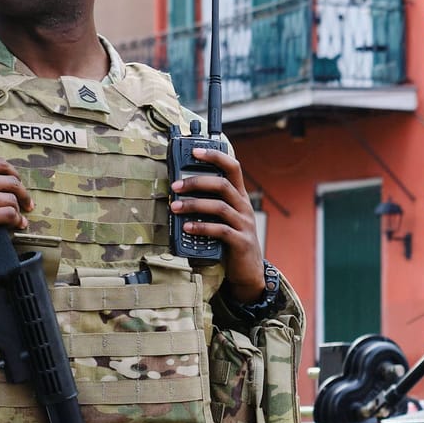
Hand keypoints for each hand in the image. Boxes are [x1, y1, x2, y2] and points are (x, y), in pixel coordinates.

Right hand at [0, 158, 33, 264]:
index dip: (15, 175)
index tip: (19, 185)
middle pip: (10, 181)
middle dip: (23, 194)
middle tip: (27, 204)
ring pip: (10, 199)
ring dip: (19, 210)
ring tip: (19, 219)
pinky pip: (7, 215)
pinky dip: (16, 221)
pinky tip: (15, 226)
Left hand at [170, 145, 266, 301]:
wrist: (248, 271)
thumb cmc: (230, 240)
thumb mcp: (224, 218)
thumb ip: (209, 203)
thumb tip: (178, 191)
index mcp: (239, 196)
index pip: (233, 167)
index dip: (215, 156)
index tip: (194, 151)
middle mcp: (243, 207)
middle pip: (223, 184)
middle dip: (196, 182)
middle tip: (175, 186)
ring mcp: (244, 224)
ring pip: (220, 207)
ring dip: (194, 205)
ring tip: (175, 207)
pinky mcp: (241, 242)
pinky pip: (221, 230)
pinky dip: (202, 227)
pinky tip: (187, 228)